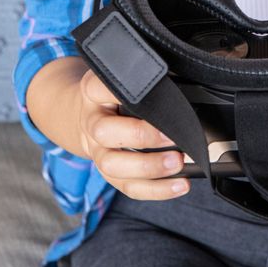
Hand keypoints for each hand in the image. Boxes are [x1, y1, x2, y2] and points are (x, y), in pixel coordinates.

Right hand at [76, 69, 189, 199]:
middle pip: (104, 132)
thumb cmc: (113, 93)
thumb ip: (141, 77)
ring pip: (112, 165)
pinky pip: (127, 186)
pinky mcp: (108, 173)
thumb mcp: (121, 77)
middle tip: (171, 135)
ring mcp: (96, 150)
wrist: (86, 113)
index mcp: (93, 91)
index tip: (152, 95)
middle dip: (141, 136)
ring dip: (148, 168)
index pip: (101, 88)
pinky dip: (155, 190)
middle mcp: (91, 121)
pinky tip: (178, 185)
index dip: (125, 93)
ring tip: (177, 163)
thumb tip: (181, 79)